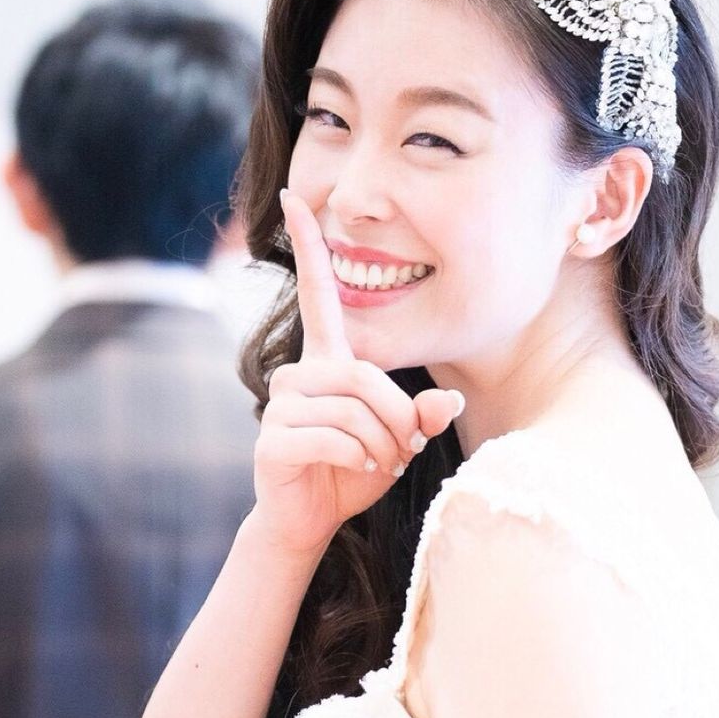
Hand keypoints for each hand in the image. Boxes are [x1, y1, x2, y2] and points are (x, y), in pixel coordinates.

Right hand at [250, 189, 463, 555]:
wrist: (310, 519)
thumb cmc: (353, 471)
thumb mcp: (396, 440)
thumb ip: (420, 416)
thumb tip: (445, 402)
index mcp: (326, 362)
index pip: (316, 296)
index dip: (309, 248)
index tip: (292, 199)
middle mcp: (299, 374)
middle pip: (365, 375)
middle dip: (397, 418)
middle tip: (403, 448)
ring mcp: (281, 405)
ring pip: (353, 410)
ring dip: (382, 442)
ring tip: (381, 461)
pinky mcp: (273, 440)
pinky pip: (334, 438)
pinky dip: (359, 458)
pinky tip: (360, 469)